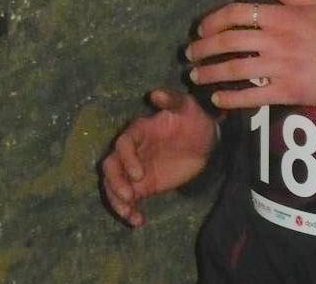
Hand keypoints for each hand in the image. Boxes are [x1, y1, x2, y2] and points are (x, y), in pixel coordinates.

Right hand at [100, 88, 218, 226]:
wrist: (205, 141)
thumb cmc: (194, 119)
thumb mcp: (187, 106)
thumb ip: (171, 99)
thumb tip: (154, 93)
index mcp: (139, 130)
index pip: (123, 144)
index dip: (127, 159)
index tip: (140, 175)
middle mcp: (132, 150)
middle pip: (110, 166)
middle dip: (115, 182)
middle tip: (130, 197)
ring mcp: (134, 169)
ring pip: (113, 184)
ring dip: (116, 200)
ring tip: (131, 214)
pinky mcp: (142, 185)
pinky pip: (127, 199)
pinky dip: (127, 211)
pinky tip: (138, 221)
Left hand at [186, 0, 315, 109]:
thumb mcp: (311, 0)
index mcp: (281, 15)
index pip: (237, 13)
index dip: (213, 20)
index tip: (200, 29)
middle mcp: (277, 39)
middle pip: (229, 41)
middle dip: (203, 48)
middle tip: (189, 55)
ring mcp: (281, 66)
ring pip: (235, 69)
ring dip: (210, 73)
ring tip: (196, 77)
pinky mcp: (287, 91)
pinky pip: (252, 96)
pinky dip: (231, 99)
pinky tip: (217, 99)